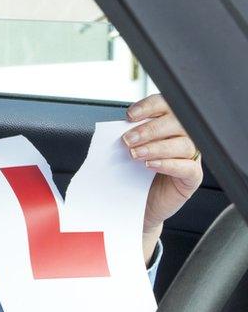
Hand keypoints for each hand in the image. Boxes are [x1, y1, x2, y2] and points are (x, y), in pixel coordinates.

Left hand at [122, 94, 202, 258]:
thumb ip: (129, 137)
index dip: (149, 106)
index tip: (130, 115)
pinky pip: (188, 167)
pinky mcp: (192, 178)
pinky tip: (151, 166)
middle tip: (127, 140)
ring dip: (157, 147)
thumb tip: (117, 128)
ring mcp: (190, 158)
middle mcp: (183, 138)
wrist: (137, 205)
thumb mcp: (128, 152)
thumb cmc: (133, 176)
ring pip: (184, 144)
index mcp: (168, 125)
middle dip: (149, 129)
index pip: (166, 106)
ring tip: (135, 155)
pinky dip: (169, 164)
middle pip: (178, 123)